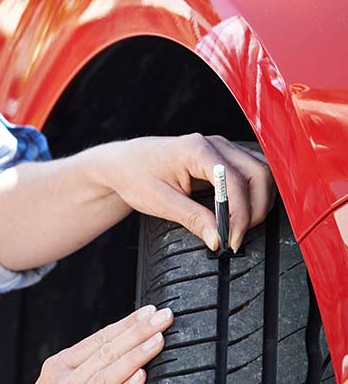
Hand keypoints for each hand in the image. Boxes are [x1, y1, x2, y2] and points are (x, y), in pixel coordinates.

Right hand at [32, 304, 171, 383]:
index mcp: (59, 366)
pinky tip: (140, 376)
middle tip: (162, 317)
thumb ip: (87, 367)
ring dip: (134, 355)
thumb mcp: (63, 382)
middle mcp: (62, 380)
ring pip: (106, 373)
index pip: (98, 339)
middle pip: (105, 351)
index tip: (149, 312)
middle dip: (136, 332)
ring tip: (157, 340)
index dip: (125, 324)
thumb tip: (122, 346)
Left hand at [92, 134, 275, 252]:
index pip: (235, 181)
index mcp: (196, 149)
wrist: (123, 164)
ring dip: (258, 200)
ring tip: (240, 226)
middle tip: (237, 236)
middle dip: (255, 208)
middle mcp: (214, 144)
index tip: (232, 239)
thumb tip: (219, 238)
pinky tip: (240, 212)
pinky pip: (251, 172)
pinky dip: (253, 193)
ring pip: (260, 171)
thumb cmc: (136, 176)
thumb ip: (194, 219)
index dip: (240, 214)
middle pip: (258, 173)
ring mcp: (221, 148)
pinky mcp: (223, 157)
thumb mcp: (161, 202)